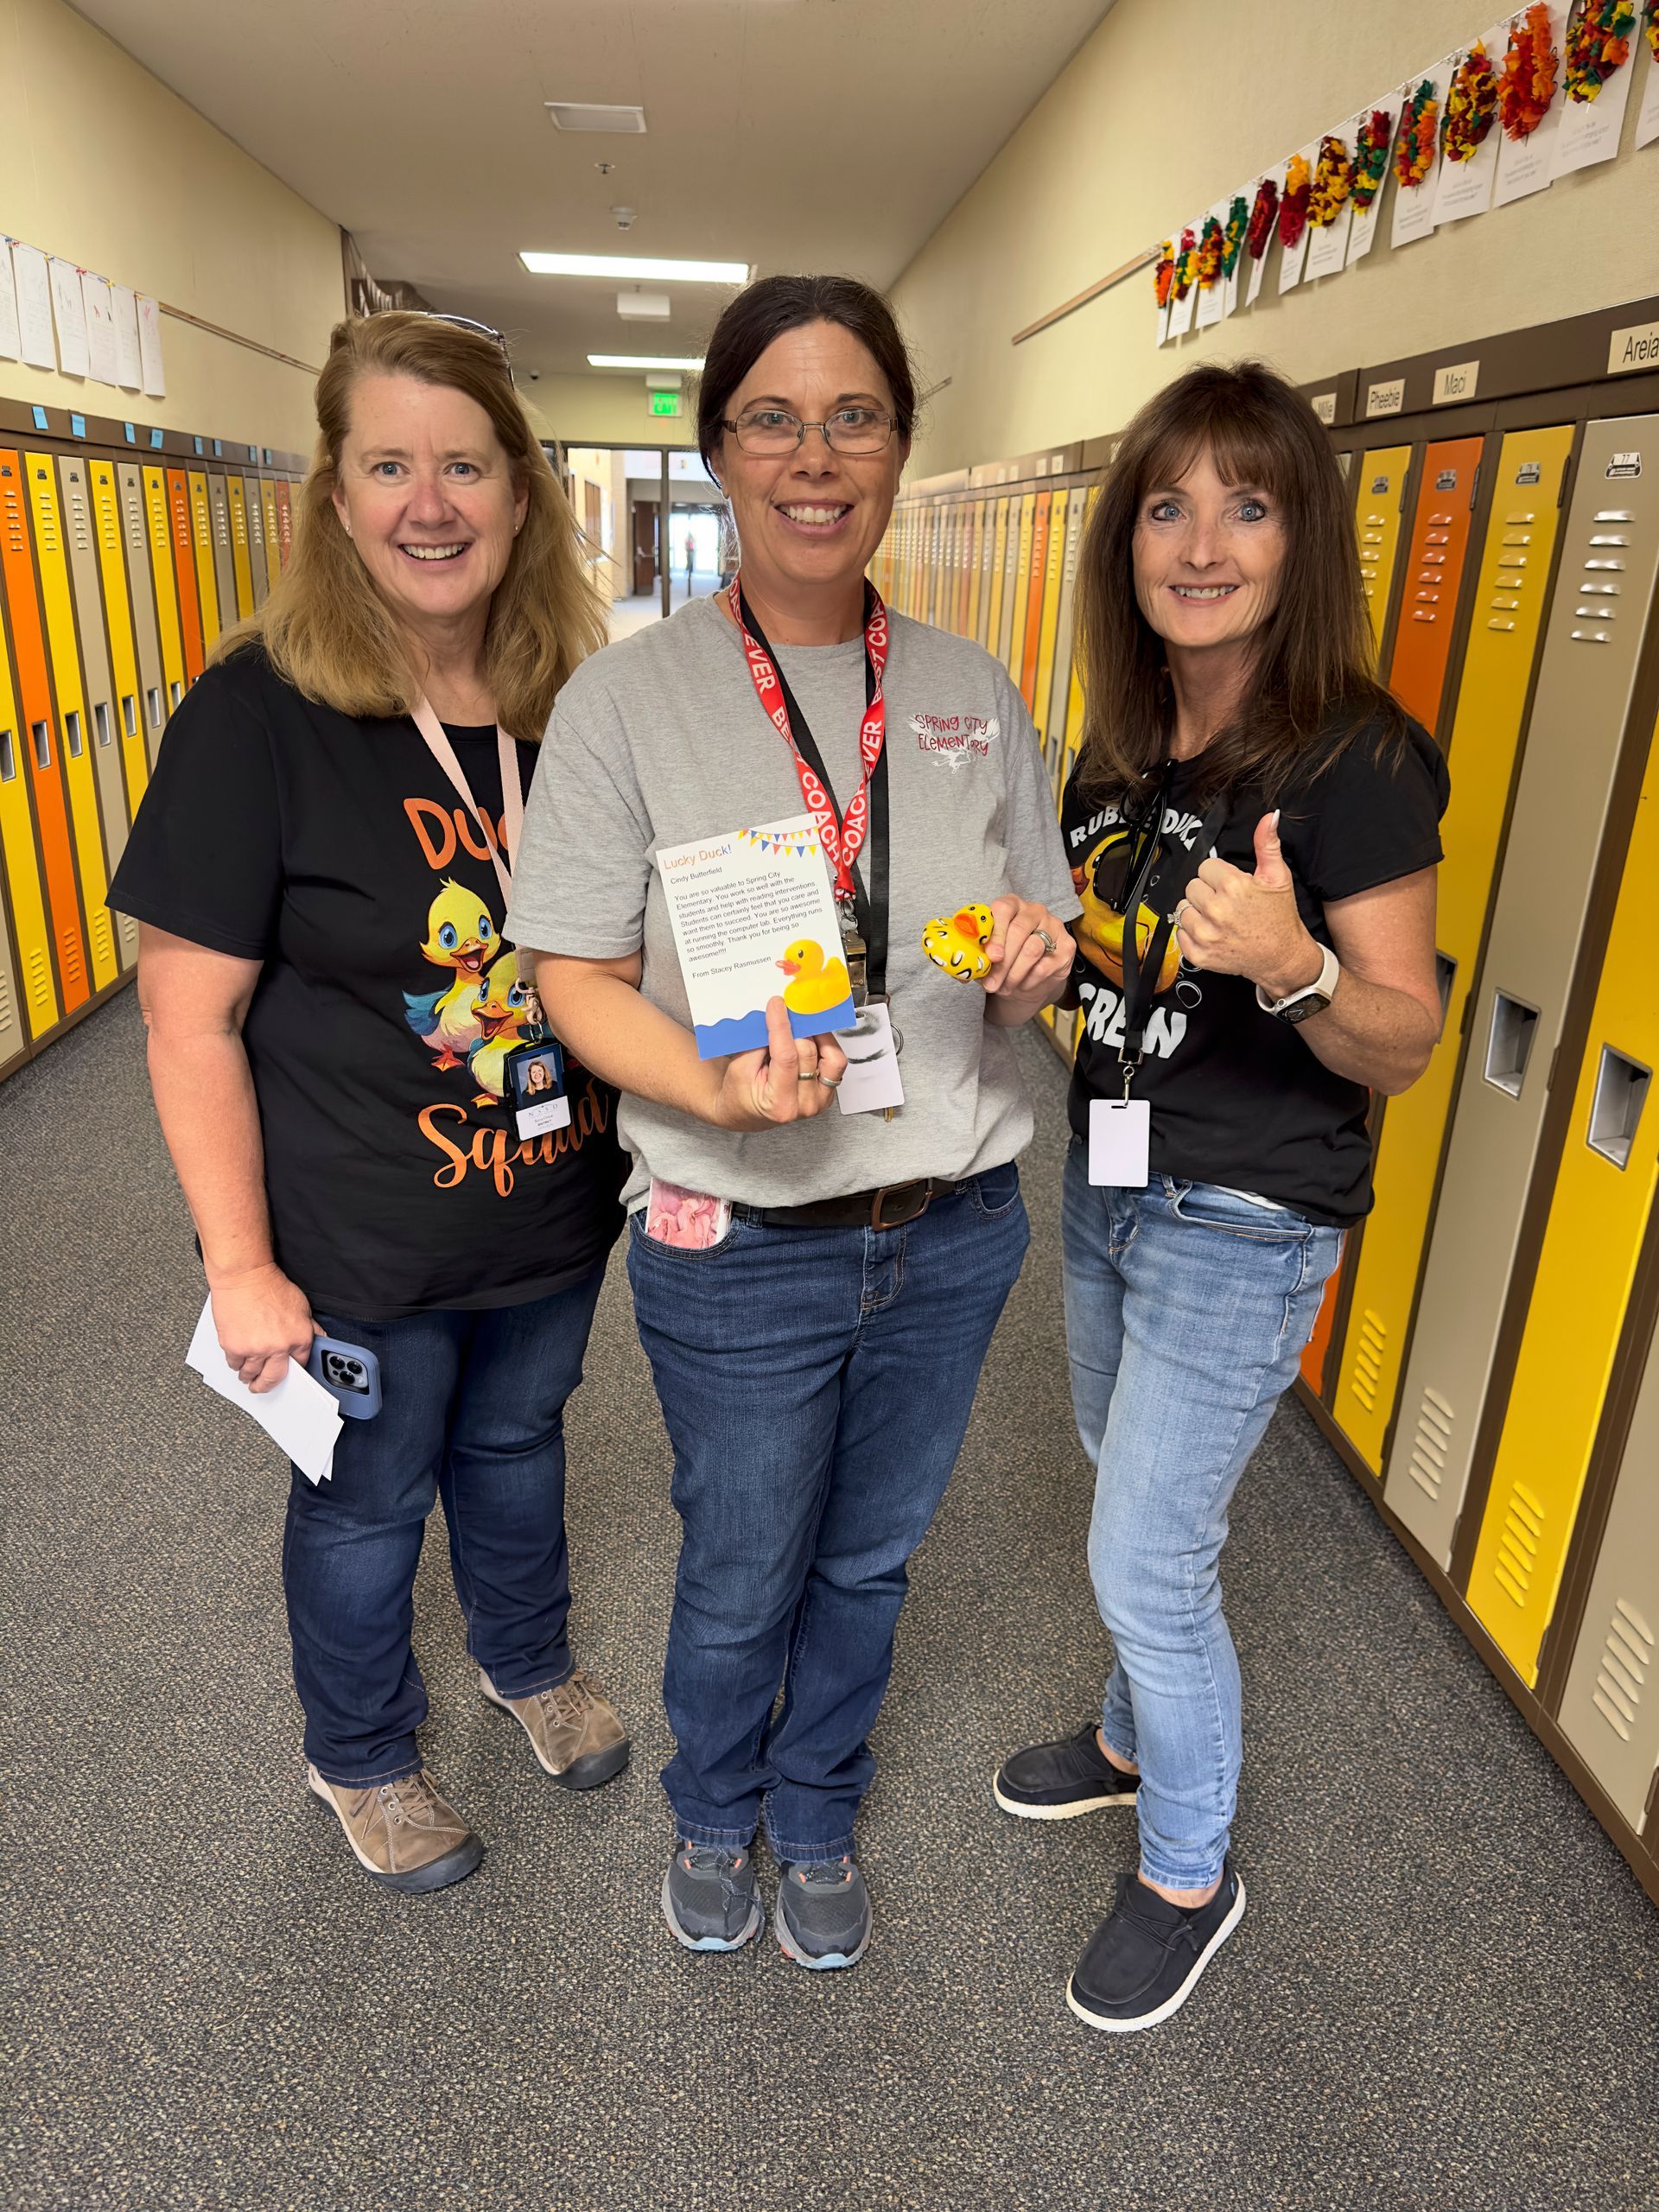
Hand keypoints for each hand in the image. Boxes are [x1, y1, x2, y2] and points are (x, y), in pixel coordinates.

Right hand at [207, 1262, 318, 1394]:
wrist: (245, 1276)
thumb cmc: (271, 1286)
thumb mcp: (302, 1306)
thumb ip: (310, 1327)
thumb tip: (319, 1339)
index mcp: (299, 1338)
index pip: (300, 1366)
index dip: (293, 1370)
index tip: (287, 1373)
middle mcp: (278, 1348)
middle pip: (272, 1379)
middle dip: (265, 1385)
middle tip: (260, 1386)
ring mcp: (255, 1349)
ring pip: (250, 1373)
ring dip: (248, 1375)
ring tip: (247, 1374)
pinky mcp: (234, 1347)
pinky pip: (233, 1364)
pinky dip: (235, 1362)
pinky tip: (237, 1359)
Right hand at [709, 996, 848, 1130]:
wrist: (745, 1113)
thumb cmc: (739, 1094)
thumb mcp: (740, 1067)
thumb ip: (760, 1043)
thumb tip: (779, 1017)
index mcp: (779, 1104)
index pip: (786, 1057)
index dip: (782, 1026)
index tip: (778, 1005)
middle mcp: (804, 1105)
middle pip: (809, 1052)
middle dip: (796, 1028)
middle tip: (785, 1014)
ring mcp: (819, 1100)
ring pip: (831, 1056)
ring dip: (815, 1036)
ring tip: (798, 1030)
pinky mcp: (828, 1093)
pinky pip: (836, 1062)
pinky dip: (825, 1046)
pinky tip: (809, 1041)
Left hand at [981, 896, 1075, 1002]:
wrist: (1028, 977)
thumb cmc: (1004, 959)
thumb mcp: (986, 955)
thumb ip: (974, 956)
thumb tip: (962, 970)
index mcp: (1011, 905)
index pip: (1003, 909)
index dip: (995, 933)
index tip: (991, 957)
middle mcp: (1034, 911)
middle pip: (1018, 931)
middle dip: (1003, 962)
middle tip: (991, 983)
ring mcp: (1053, 926)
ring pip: (1032, 950)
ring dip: (1014, 974)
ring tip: (1003, 988)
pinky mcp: (1067, 946)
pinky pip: (1045, 966)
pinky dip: (1028, 980)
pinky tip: (1021, 985)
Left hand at [1174, 811, 1321, 998]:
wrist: (1282, 957)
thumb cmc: (1279, 917)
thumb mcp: (1278, 877)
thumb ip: (1267, 845)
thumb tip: (1269, 817)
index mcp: (1232, 886)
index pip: (1204, 867)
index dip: (1219, 875)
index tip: (1231, 885)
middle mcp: (1216, 910)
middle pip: (1191, 886)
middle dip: (1207, 892)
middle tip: (1226, 902)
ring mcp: (1205, 935)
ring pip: (1182, 908)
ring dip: (1198, 912)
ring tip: (1219, 918)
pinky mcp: (1199, 955)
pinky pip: (1180, 934)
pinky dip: (1192, 934)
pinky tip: (1212, 933)